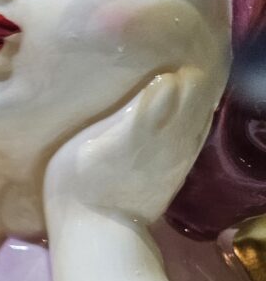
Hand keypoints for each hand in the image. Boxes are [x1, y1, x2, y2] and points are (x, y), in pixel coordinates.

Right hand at [44, 67, 216, 227]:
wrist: (97, 233)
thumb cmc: (79, 184)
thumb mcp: (94, 144)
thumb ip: (134, 114)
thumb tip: (168, 80)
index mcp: (148, 127)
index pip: (172, 89)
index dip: (177, 68)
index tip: (171, 47)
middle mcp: (170, 141)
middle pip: (190, 102)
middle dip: (192, 79)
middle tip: (184, 56)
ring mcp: (176, 159)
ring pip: (197, 120)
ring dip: (199, 97)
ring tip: (193, 75)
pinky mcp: (176, 173)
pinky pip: (196, 138)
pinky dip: (201, 120)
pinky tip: (200, 112)